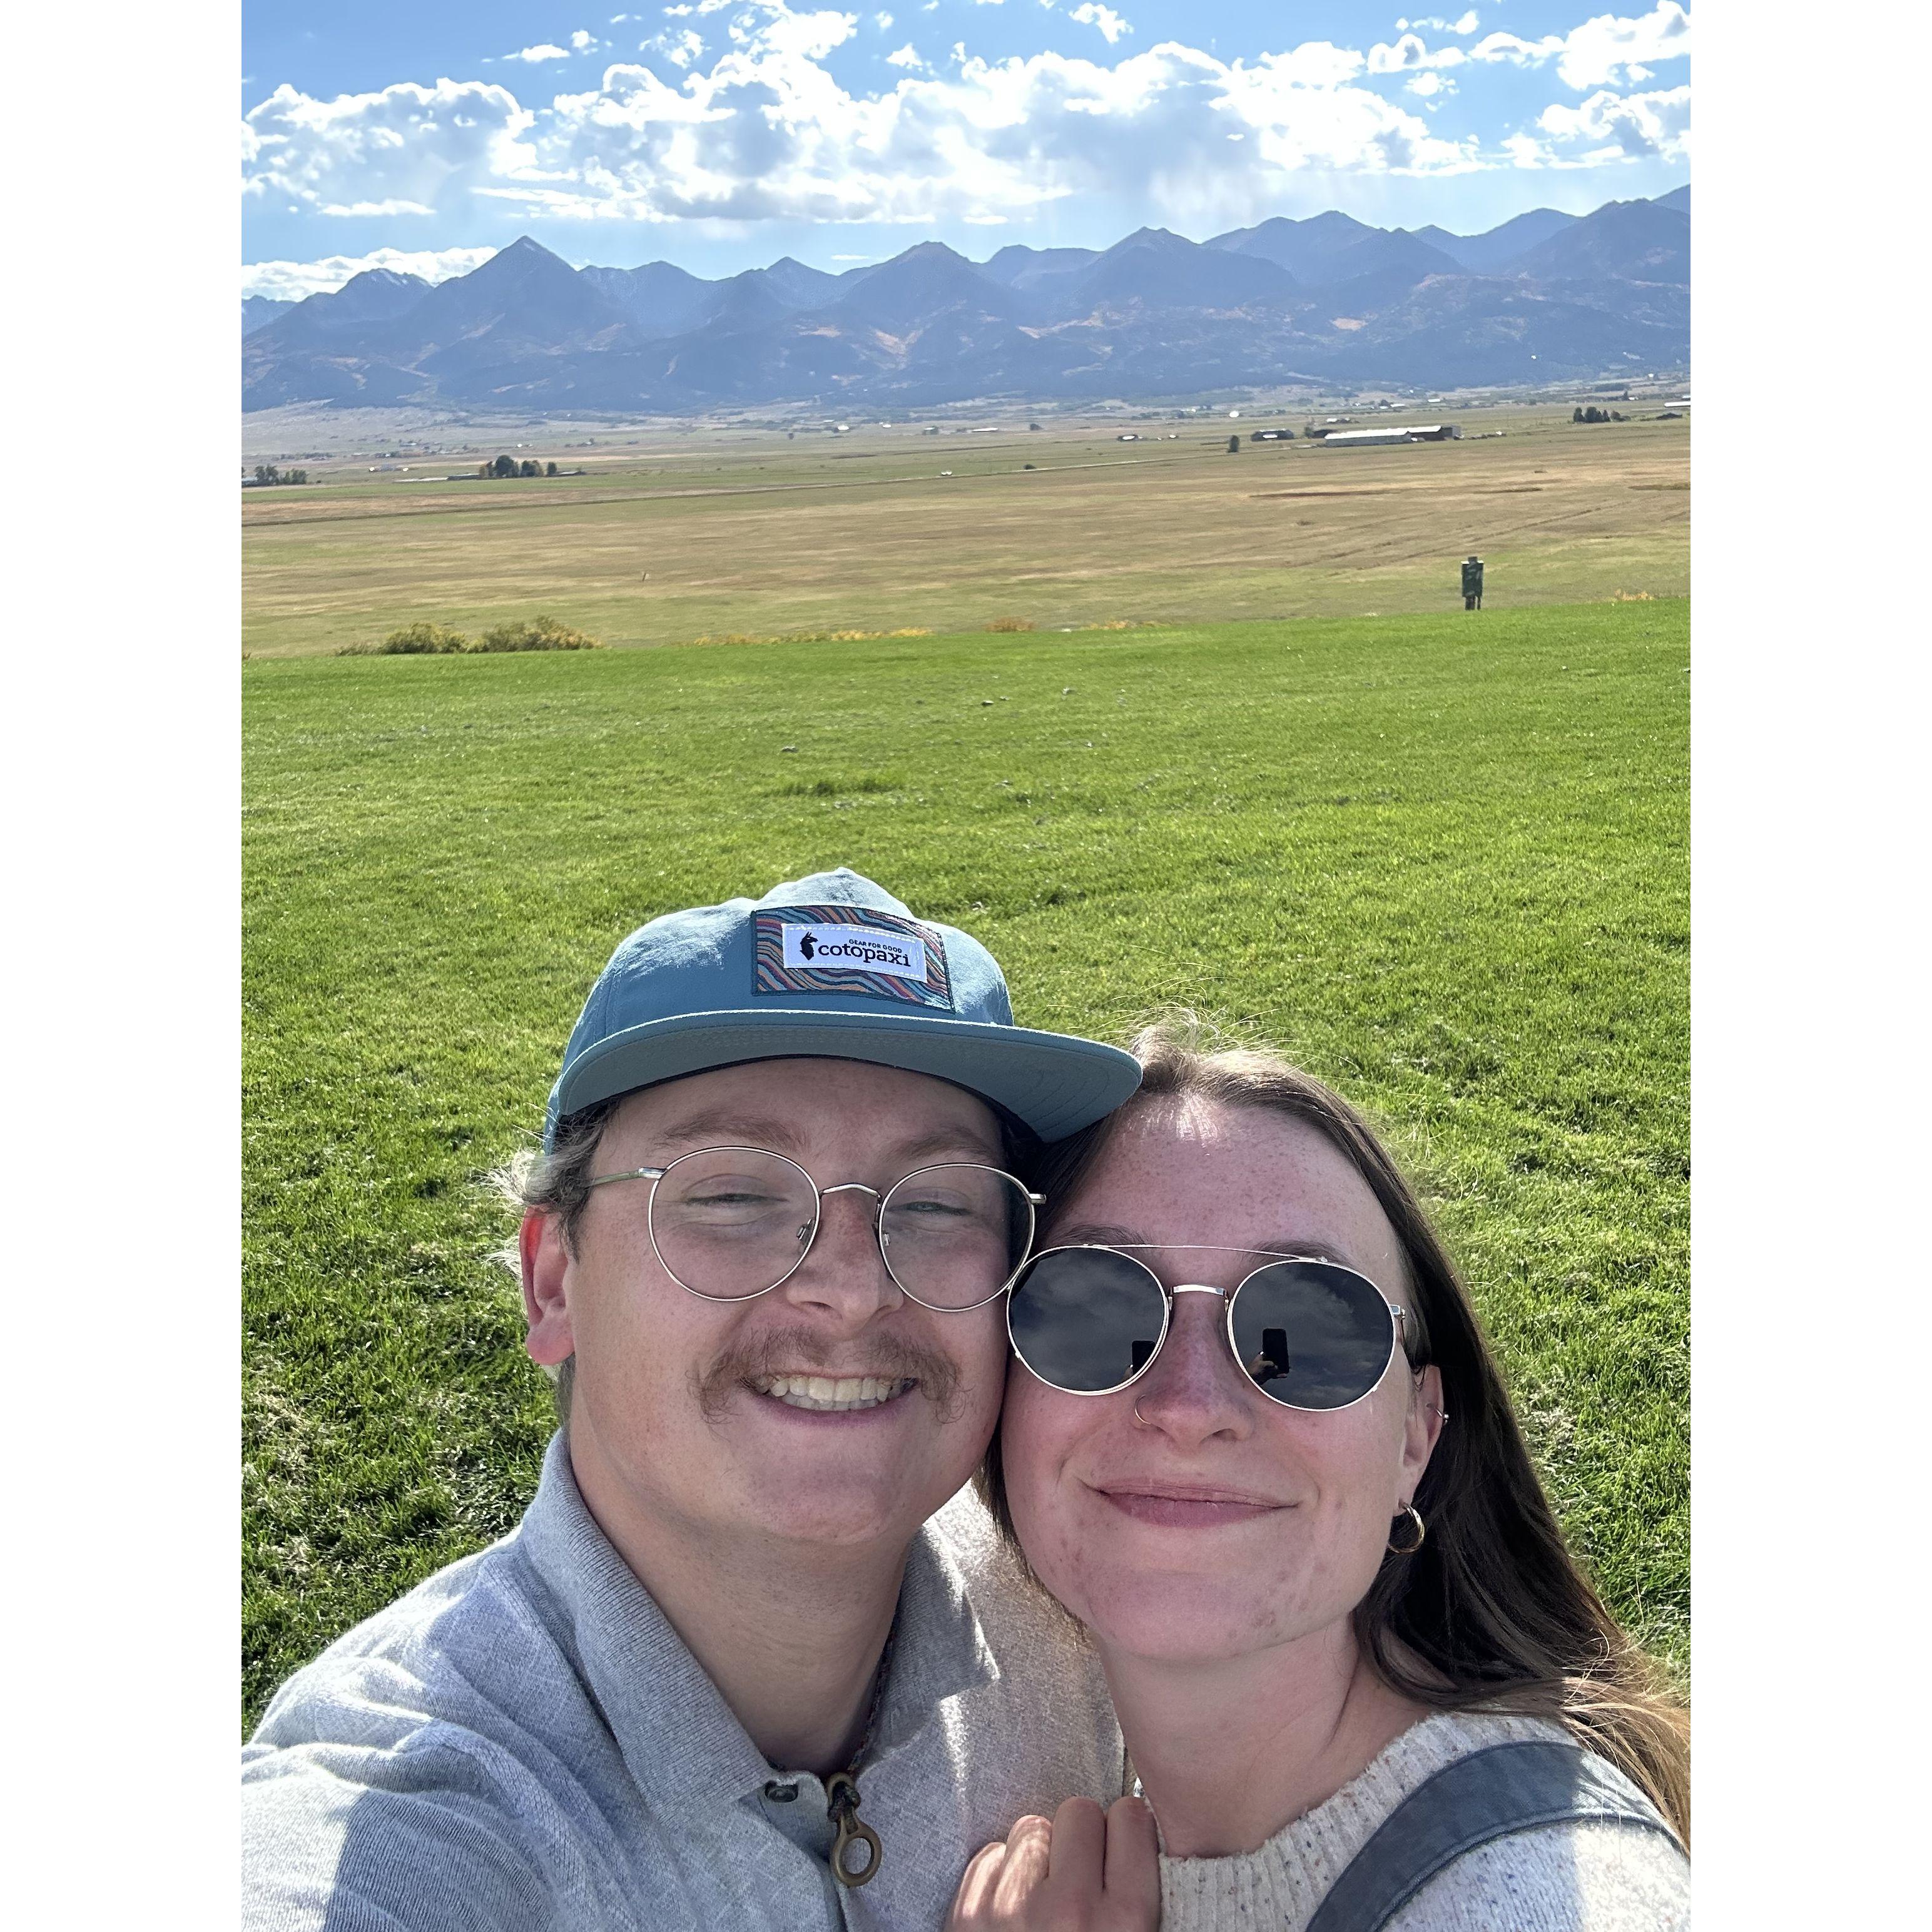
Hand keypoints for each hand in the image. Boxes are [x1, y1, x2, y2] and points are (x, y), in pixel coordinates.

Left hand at [945, 1796, 1159, 1930]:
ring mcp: (1012, 1911)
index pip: (1132, 1817)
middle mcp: (1070, 1911)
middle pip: (1078, 1810)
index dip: (1125, 1833)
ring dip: (1036, 1857)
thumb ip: (1138, 1889)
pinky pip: (989, 1856)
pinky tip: (1009, 1915)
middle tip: (1077, 1878)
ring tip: (1041, 1900)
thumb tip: (1139, 1827)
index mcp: (1125, 1923)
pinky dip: (1000, 1880)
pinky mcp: (967, 1915)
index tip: (1118, 1852)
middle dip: (1078, 1839)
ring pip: (1030, 1826)